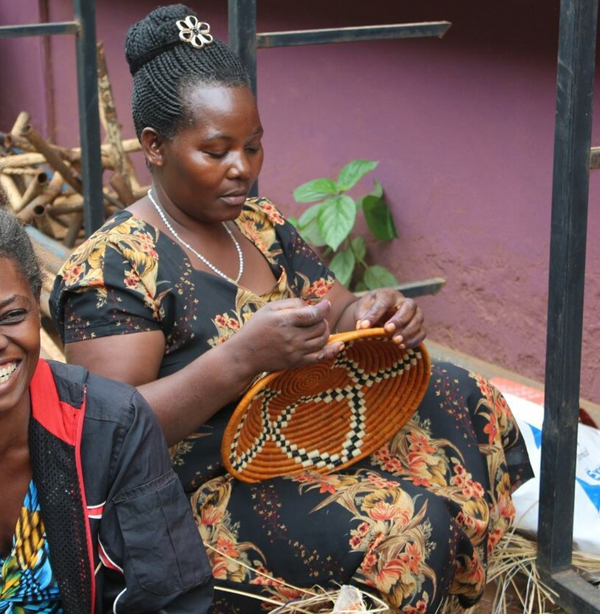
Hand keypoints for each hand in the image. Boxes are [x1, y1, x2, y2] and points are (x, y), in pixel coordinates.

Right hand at [229, 298, 344, 373]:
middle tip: (316, 317)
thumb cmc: (255, 328)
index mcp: (284, 321)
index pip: (312, 315)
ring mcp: (295, 351)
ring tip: (319, 327)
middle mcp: (292, 337)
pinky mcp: (296, 362)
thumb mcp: (268, 309)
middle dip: (322, 320)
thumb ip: (291, 303)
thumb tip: (311, 305)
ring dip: (325, 331)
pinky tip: (339, 344)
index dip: (324, 308)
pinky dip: (332, 350)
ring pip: (322, 340)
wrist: (244, 355)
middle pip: (320, 327)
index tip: (327, 304)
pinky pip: (320, 357)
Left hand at [354, 288, 425, 347]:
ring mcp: (413, 313)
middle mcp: (403, 301)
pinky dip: (414, 340)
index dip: (375, 313)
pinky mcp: (417, 326)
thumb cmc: (369, 309)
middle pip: (409, 306)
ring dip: (408, 331)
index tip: (364, 326)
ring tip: (395, 341)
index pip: (384, 300)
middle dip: (400, 319)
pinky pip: (422, 332)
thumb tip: (361, 327)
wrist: (377, 313)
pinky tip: (402, 346)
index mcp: (388, 294)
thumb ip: (361, 316)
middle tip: (388, 330)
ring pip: (419, 318)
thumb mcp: (362, 309)